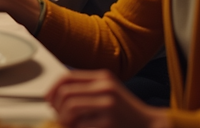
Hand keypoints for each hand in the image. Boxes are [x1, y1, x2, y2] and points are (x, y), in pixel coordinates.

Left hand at [46, 70, 170, 127]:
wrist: (151, 125)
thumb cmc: (126, 112)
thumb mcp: (107, 92)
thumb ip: (85, 90)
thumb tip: (54, 96)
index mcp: (103, 77)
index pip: (67, 77)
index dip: (53, 89)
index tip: (48, 99)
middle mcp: (105, 87)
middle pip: (65, 93)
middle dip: (56, 107)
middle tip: (59, 116)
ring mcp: (108, 104)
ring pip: (70, 107)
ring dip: (64, 119)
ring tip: (69, 124)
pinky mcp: (109, 121)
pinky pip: (81, 124)